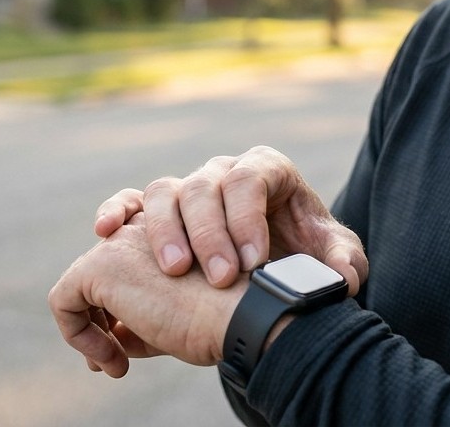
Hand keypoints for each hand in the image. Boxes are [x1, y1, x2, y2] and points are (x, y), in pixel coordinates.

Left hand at [48, 213, 245, 377]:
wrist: (243, 314)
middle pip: (100, 272)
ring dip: (91, 330)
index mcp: (170, 227)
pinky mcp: (102, 264)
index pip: (125, 248)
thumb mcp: (178, 319)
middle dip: (101, 319)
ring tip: (120, 362)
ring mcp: (120, 241)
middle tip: (120, 360)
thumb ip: (141, 326)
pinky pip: (64, 301)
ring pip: (80, 285)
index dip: (111, 294)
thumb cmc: (226, 319)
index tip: (121, 333)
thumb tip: (104, 352)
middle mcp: (143, 225)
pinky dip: (77, 335)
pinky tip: (113, 359)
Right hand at [94, 146, 367, 293]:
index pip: (248, 180)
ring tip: (174, 272)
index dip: (246, 218)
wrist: (279, 265)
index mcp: (266, 169)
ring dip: (165, 231)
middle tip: (221, 278)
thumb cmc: (307, 255)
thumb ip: (343, 263)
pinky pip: (131, 201)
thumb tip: (339, 280)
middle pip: (204, 187)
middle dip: (210, 233)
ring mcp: (189, 188)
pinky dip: (115, 210)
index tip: (255, 262)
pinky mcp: (162, 211)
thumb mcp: (335, 258)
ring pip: (166, 192)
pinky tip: (106, 233)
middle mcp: (224, 171)